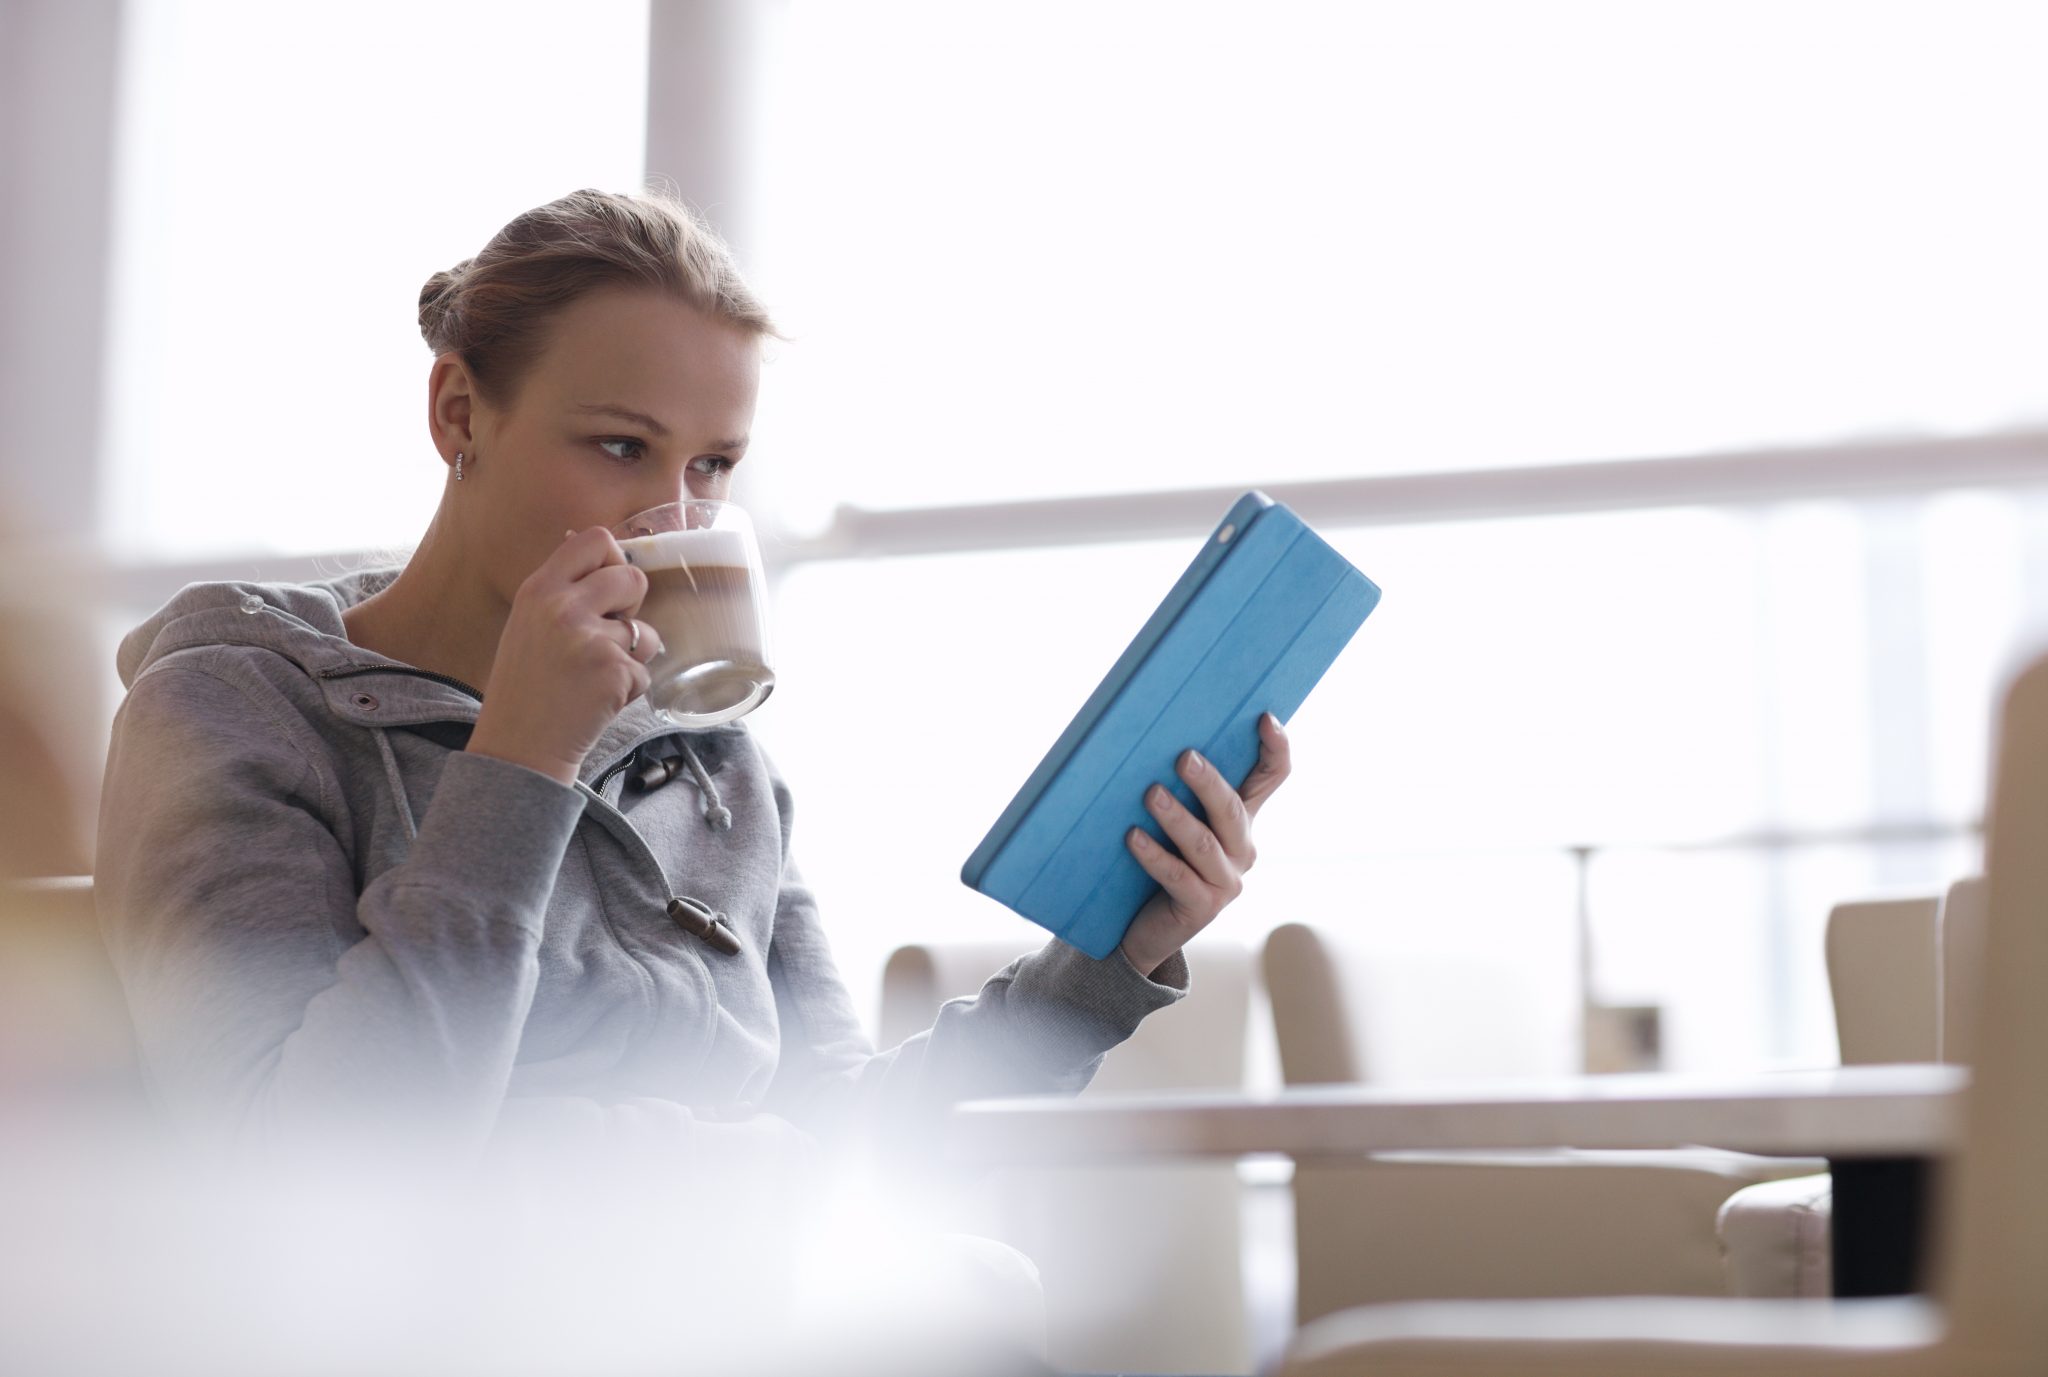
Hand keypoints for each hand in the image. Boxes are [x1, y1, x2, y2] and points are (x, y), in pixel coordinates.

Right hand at [467, 527, 665, 785]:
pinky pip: (644, 671)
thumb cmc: (526, 688)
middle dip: (632, 607)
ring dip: (632, 657)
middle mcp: (562, 607)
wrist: (518, 748)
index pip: (594, 539)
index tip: (608, 588)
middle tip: (607, 637)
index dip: (613, 560)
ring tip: (594, 677)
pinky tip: (596, 701)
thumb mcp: (528, 625)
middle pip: (632, 577)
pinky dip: (629, 690)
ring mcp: (589, 639)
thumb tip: (611, 557)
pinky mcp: (613, 671)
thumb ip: (563, 592)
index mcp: (539, 589)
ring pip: (645, 632)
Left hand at [1118, 712, 1292, 977]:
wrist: (1145, 928)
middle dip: (1209, 783)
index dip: (1276, 749)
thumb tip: (1154, 735)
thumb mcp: (1176, 821)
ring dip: (1176, 817)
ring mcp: (1225, 881)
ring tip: (1150, 794)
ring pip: (1204, 843)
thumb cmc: (1158, 860)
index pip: (1272, 778)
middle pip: (1234, 809)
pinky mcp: (1202, 907)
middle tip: (1182, 758)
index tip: (1265, 718)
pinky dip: (1154, 855)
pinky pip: (1177, 876)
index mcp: (1242, 821)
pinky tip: (1132, 837)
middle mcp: (1242, 849)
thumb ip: (1178, 788)